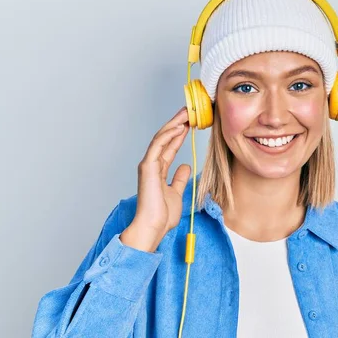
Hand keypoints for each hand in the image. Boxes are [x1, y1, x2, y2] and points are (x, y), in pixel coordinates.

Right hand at [120, 106, 190, 252]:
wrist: (153, 226)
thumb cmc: (162, 215)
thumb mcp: (177, 193)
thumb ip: (179, 179)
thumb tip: (185, 166)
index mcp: (158, 170)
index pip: (170, 147)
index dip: (179, 134)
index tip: (190, 123)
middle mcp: (152, 164)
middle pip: (165, 138)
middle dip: (177, 123)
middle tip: (189, 111)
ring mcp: (148, 164)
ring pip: (161, 138)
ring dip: (174, 124)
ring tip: (186, 113)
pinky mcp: (147, 167)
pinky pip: (158, 146)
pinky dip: (168, 135)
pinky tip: (179, 126)